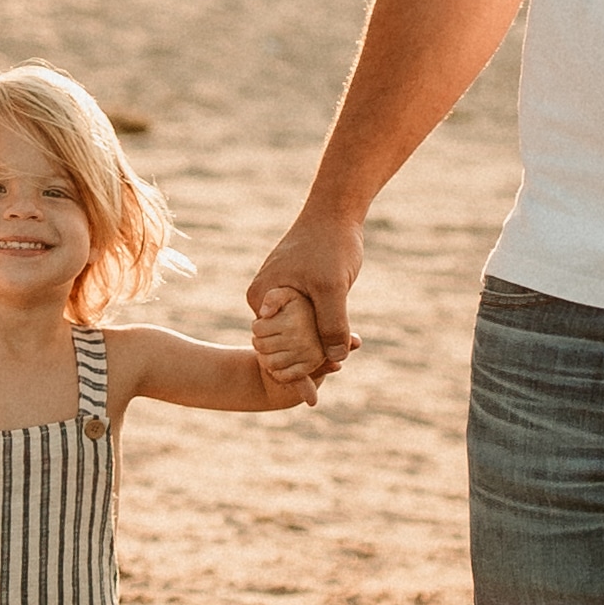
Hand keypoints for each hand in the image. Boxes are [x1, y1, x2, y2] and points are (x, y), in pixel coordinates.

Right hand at [249, 207, 365, 384]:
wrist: (336, 212)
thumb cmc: (330, 244)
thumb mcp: (332, 287)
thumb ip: (331, 323)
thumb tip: (334, 359)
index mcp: (261, 299)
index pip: (272, 347)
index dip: (292, 369)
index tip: (312, 392)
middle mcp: (264, 300)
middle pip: (284, 343)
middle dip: (306, 362)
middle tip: (329, 380)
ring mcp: (280, 296)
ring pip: (298, 333)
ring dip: (317, 348)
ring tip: (339, 366)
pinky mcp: (296, 293)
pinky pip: (306, 320)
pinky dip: (322, 332)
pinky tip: (343, 345)